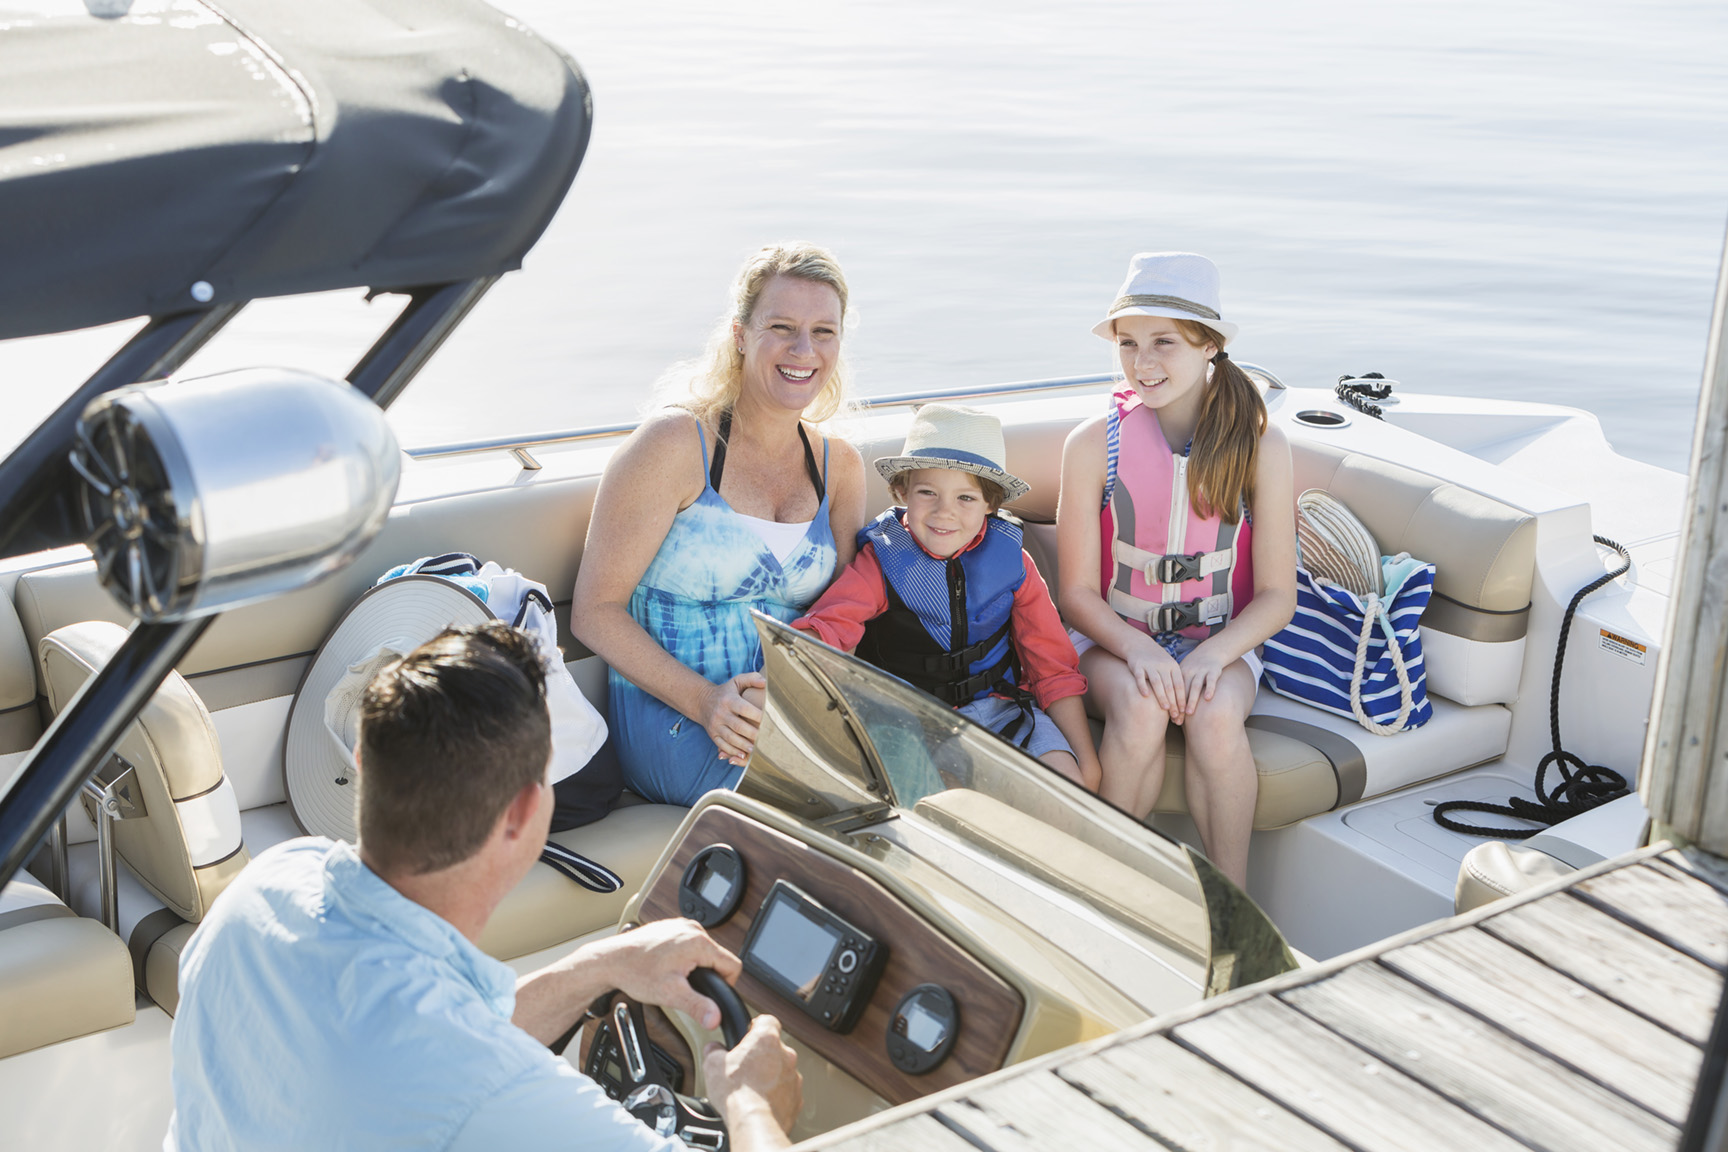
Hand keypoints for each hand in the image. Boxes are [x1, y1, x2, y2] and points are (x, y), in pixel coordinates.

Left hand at [590, 919, 741, 1031]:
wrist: (611, 961)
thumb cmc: (636, 972)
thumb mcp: (671, 994)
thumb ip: (698, 1006)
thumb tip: (715, 1019)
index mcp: (698, 942)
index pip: (733, 965)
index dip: (726, 984)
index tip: (709, 994)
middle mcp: (692, 929)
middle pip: (718, 957)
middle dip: (707, 975)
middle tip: (685, 986)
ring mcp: (681, 925)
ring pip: (704, 951)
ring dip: (695, 965)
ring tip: (674, 976)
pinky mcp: (672, 927)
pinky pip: (690, 944)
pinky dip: (684, 956)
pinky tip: (667, 966)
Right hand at [702, 672, 766, 765]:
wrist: (703, 701)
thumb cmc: (726, 692)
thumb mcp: (736, 681)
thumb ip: (751, 678)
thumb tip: (765, 682)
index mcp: (729, 700)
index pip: (744, 708)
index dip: (757, 715)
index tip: (769, 721)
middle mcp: (721, 713)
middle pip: (738, 726)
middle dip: (752, 734)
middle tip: (765, 740)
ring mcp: (715, 725)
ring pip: (730, 738)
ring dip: (743, 745)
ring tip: (755, 749)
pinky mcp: (712, 735)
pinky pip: (722, 745)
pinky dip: (732, 752)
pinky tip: (743, 755)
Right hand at [705, 1014, 801, 1135]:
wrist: (754, 1123)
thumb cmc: (738, 1094)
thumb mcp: (713, 1065)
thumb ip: (714, 1051)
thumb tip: (713, 1050)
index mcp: (767, 1039)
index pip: (766, 1020)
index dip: (756, 1026)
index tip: (748, 1034)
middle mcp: (786, 1055)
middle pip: (774, 1048)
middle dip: (761, 1056)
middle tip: (745, 1069)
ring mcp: (794, 1077)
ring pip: (781, 1071)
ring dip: (769, 1077)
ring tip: (752, 1090)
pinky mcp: (796, 1098)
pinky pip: (786, 1092)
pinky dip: (776, 1095)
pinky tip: (761, 1103)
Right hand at [1122, 636, 1184, 724]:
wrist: (1139, 644)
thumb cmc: (1157, 661)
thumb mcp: (1169, 667)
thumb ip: (1175, 682)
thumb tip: (1182, 704)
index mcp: (1173, 666)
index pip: (1180, 685)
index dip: (1182, 698)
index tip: (1184, 712)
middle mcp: (1163, 665)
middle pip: (1170, 686)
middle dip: (1173, 701)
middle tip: (1176, 715)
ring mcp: (1150, 665)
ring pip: (1157, 682)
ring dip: (1162, 696)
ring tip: (1165, 708)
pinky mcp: (1138, 665)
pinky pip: (1140, 677)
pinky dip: (1143, 686)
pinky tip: (1145, 696)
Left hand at [1179, 644, 1231, 717]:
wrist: (1211, 651)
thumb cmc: (1196, 667)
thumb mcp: (1184, 673)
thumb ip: (1179, 687)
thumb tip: (1172, 708)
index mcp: (1180, 673)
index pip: (1174, 691)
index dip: (1172, 705)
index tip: (1171, 718)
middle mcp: (1189, 672)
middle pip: (1182, 691)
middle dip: (1179, 706)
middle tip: (1177, 720)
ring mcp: (1201, 671)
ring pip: (1195, 686)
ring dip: (1191, 700)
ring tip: (1189, 713)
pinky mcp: (1213, 670)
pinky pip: (1210, 680)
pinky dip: (1209, 689)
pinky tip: (1207, 699)